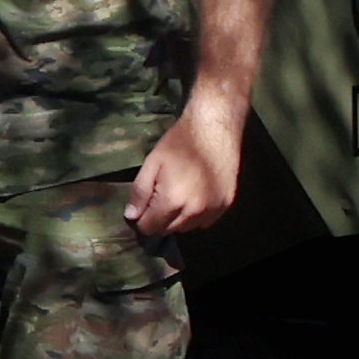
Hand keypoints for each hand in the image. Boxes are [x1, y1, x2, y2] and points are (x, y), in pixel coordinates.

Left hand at [127, 97, 247, 235]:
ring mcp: (213, 209)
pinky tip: (193, 196)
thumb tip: (131, 216)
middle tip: (158, 198)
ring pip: (187, 228)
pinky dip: (196, 215)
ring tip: (176, 195)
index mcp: (173, 200)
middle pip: (169, 230)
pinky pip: (205, 221)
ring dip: (178, 219)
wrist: (215, 128)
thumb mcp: (152, 162)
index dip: (142, 219)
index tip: (141, 208)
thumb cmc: (179, 142)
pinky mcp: (226, 204)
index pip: (150, 227)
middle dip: (159, 219)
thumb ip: (139, 192)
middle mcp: (195, 211)